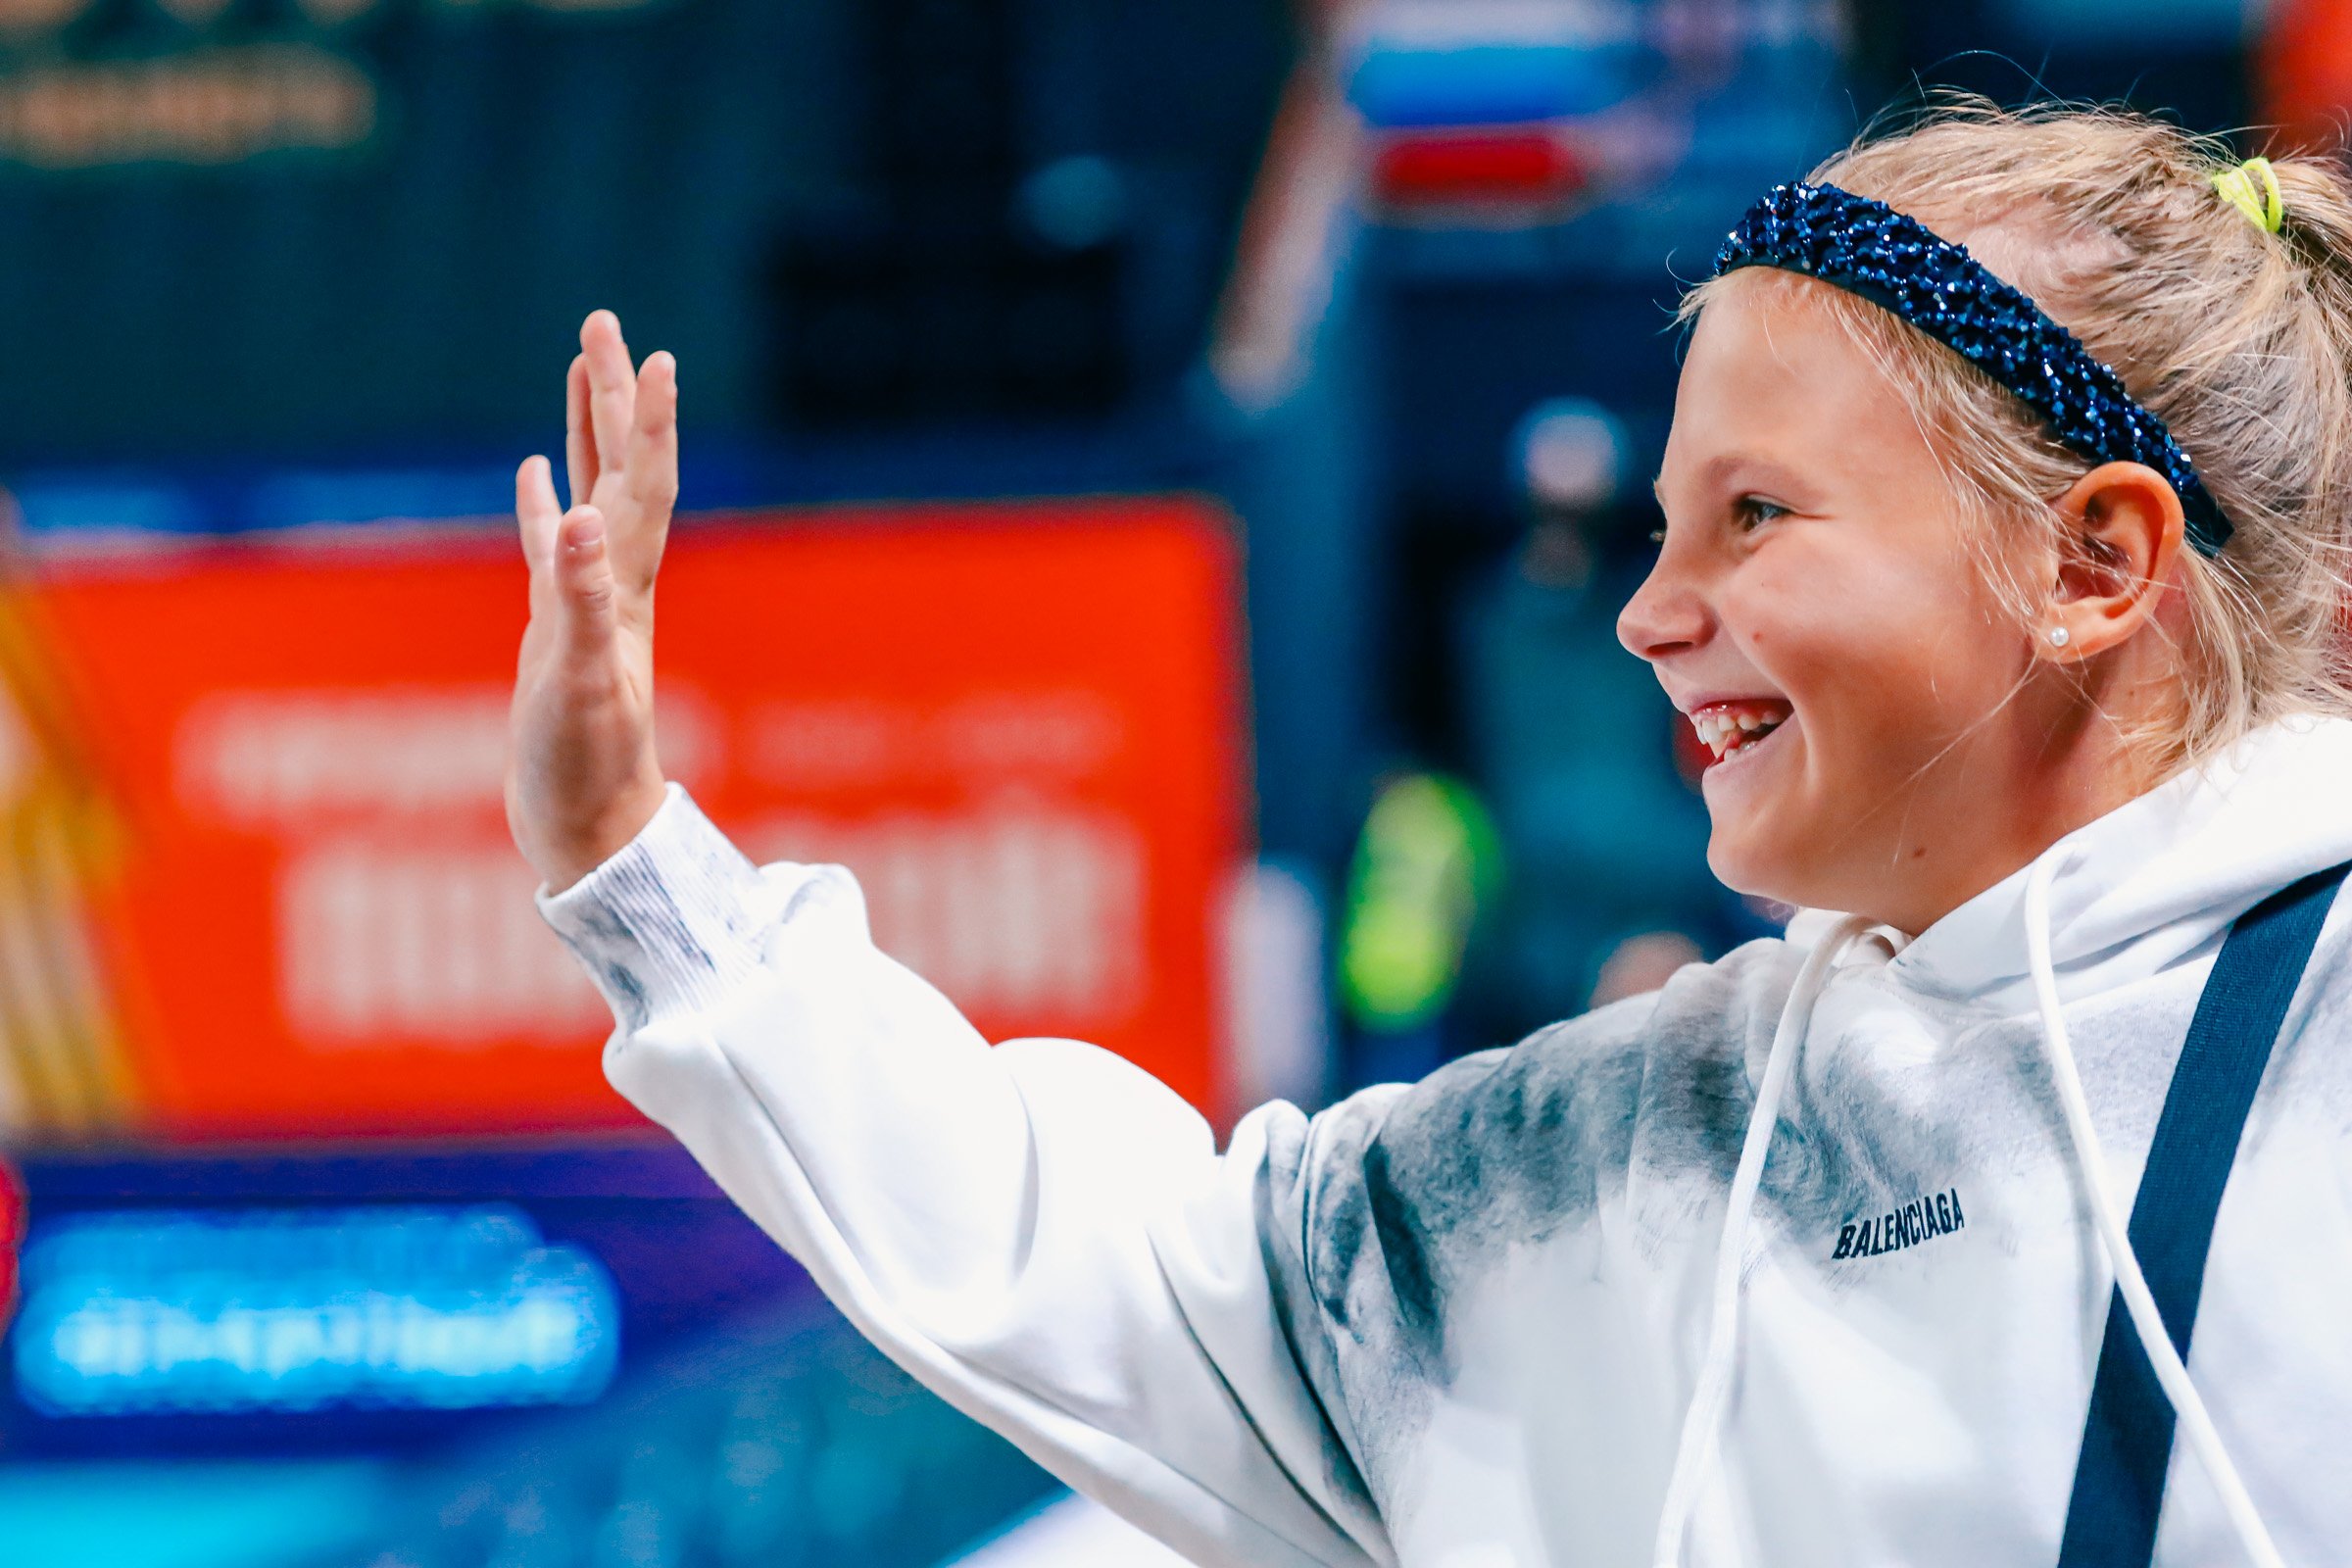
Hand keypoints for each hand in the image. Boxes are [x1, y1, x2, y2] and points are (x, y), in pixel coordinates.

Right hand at [506, 310, 678, 892]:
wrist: (590, 836)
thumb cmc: (585, 772)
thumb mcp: (575, 684)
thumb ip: (578, 602)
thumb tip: (574, 515)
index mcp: (624, 590)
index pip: (643, 486)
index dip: (647, 421)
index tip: (652, 353)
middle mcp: (615, 587)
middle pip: (619, 471)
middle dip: (612, 396)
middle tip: (603, 321)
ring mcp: (585, 607)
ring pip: (586, 496)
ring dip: (584, 434)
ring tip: (577, 368)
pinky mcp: (554, 634)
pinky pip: (549, 549)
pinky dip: (540, 505)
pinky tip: (531, 474)